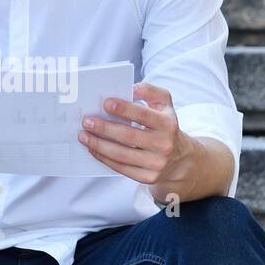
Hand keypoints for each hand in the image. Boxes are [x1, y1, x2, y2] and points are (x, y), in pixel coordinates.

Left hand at [77, 81, 196, 200]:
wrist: (180, 159)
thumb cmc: (165, 126)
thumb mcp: (165, 105)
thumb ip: (150, 91)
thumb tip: (131, 88)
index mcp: (168, 124)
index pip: (144, 115)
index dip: (124, 109)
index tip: (105, 103)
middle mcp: (164, 144)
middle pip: (129, 136)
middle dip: (104, 128)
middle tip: (87, 121)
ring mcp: (156, 163)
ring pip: (122, 155)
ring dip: (99, 145)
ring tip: (84, 136)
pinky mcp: (147, 177)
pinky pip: (121, 168)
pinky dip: (104, 158)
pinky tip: (93, 149)